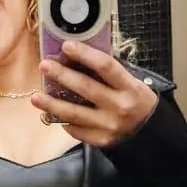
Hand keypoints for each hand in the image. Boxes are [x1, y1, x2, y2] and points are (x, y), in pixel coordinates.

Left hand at [31, 40, 159, 146]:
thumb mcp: (132, 83)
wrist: (150, 133)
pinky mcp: (101, 141)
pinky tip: (52, 114)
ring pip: (75, 114)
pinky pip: (77, 130)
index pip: (106, 67)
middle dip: (62, 76)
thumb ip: (110, 74)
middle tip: (44, 66)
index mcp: (130, 87)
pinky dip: (64, 121)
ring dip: (52, 105)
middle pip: (86, 88)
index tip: (66, 46)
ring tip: (36, 97)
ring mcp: (109, 126)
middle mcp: (119, 106)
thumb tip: (78, 59)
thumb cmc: (137, 101)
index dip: (85, 55)